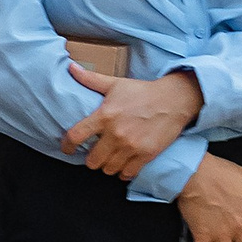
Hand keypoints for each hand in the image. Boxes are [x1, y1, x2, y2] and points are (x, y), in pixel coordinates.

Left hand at [63, 65, 199, 180]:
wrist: (174, 100)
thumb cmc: (143, 92)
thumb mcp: (115, 83)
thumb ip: (91, 79)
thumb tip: (71, 68)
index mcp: (105, 116)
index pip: (76, 136)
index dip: (67, 145)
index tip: (67, 148)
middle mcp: (116, 133)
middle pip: (92, 160)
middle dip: (91, 158)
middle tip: (96, 153)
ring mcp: (132, 146)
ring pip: (108, 169)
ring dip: (107, 166)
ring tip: (110, 158)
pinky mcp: (146, 154)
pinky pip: (127, 173)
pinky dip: (123, 172)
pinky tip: (124, 164)